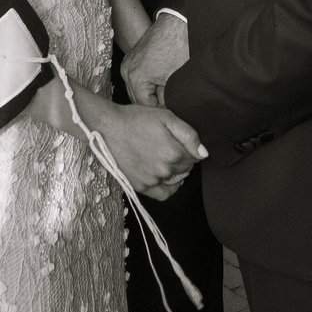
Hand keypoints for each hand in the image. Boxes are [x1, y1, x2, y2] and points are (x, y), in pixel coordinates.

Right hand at [92, 97, 207, 199]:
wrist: (107, 127)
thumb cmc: (136, 119)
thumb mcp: (166, 117)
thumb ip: (189, 134)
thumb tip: (204, 153)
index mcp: (173, 152)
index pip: (195, 157)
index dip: (191, 148)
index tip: (181, 141)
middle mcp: (165, 170)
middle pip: (186, 169)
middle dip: (184, 159)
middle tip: (171, 147)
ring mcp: (152, 180)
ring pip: (176, 180)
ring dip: (176, 171)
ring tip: (165, 158)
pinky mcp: (140, 187)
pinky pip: (163, 194)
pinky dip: (168, 187)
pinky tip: (165, 177)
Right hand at [122, 12, 189, 107]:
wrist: (179, 21)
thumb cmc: (180, 46)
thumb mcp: (175, 80)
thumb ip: (168, 101)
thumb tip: (167, 112)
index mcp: (135, 77)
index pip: (145, 107)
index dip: (161, 111)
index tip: (172, 112)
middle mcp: (126, 70)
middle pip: (138, 100)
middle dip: (154, 104)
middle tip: (171, 106)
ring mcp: (128, 63)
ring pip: (138, 90)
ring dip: (151, 95)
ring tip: (167, 96)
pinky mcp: (133, 59)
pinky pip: (138, 79)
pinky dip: (149, 84)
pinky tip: (162, 84)